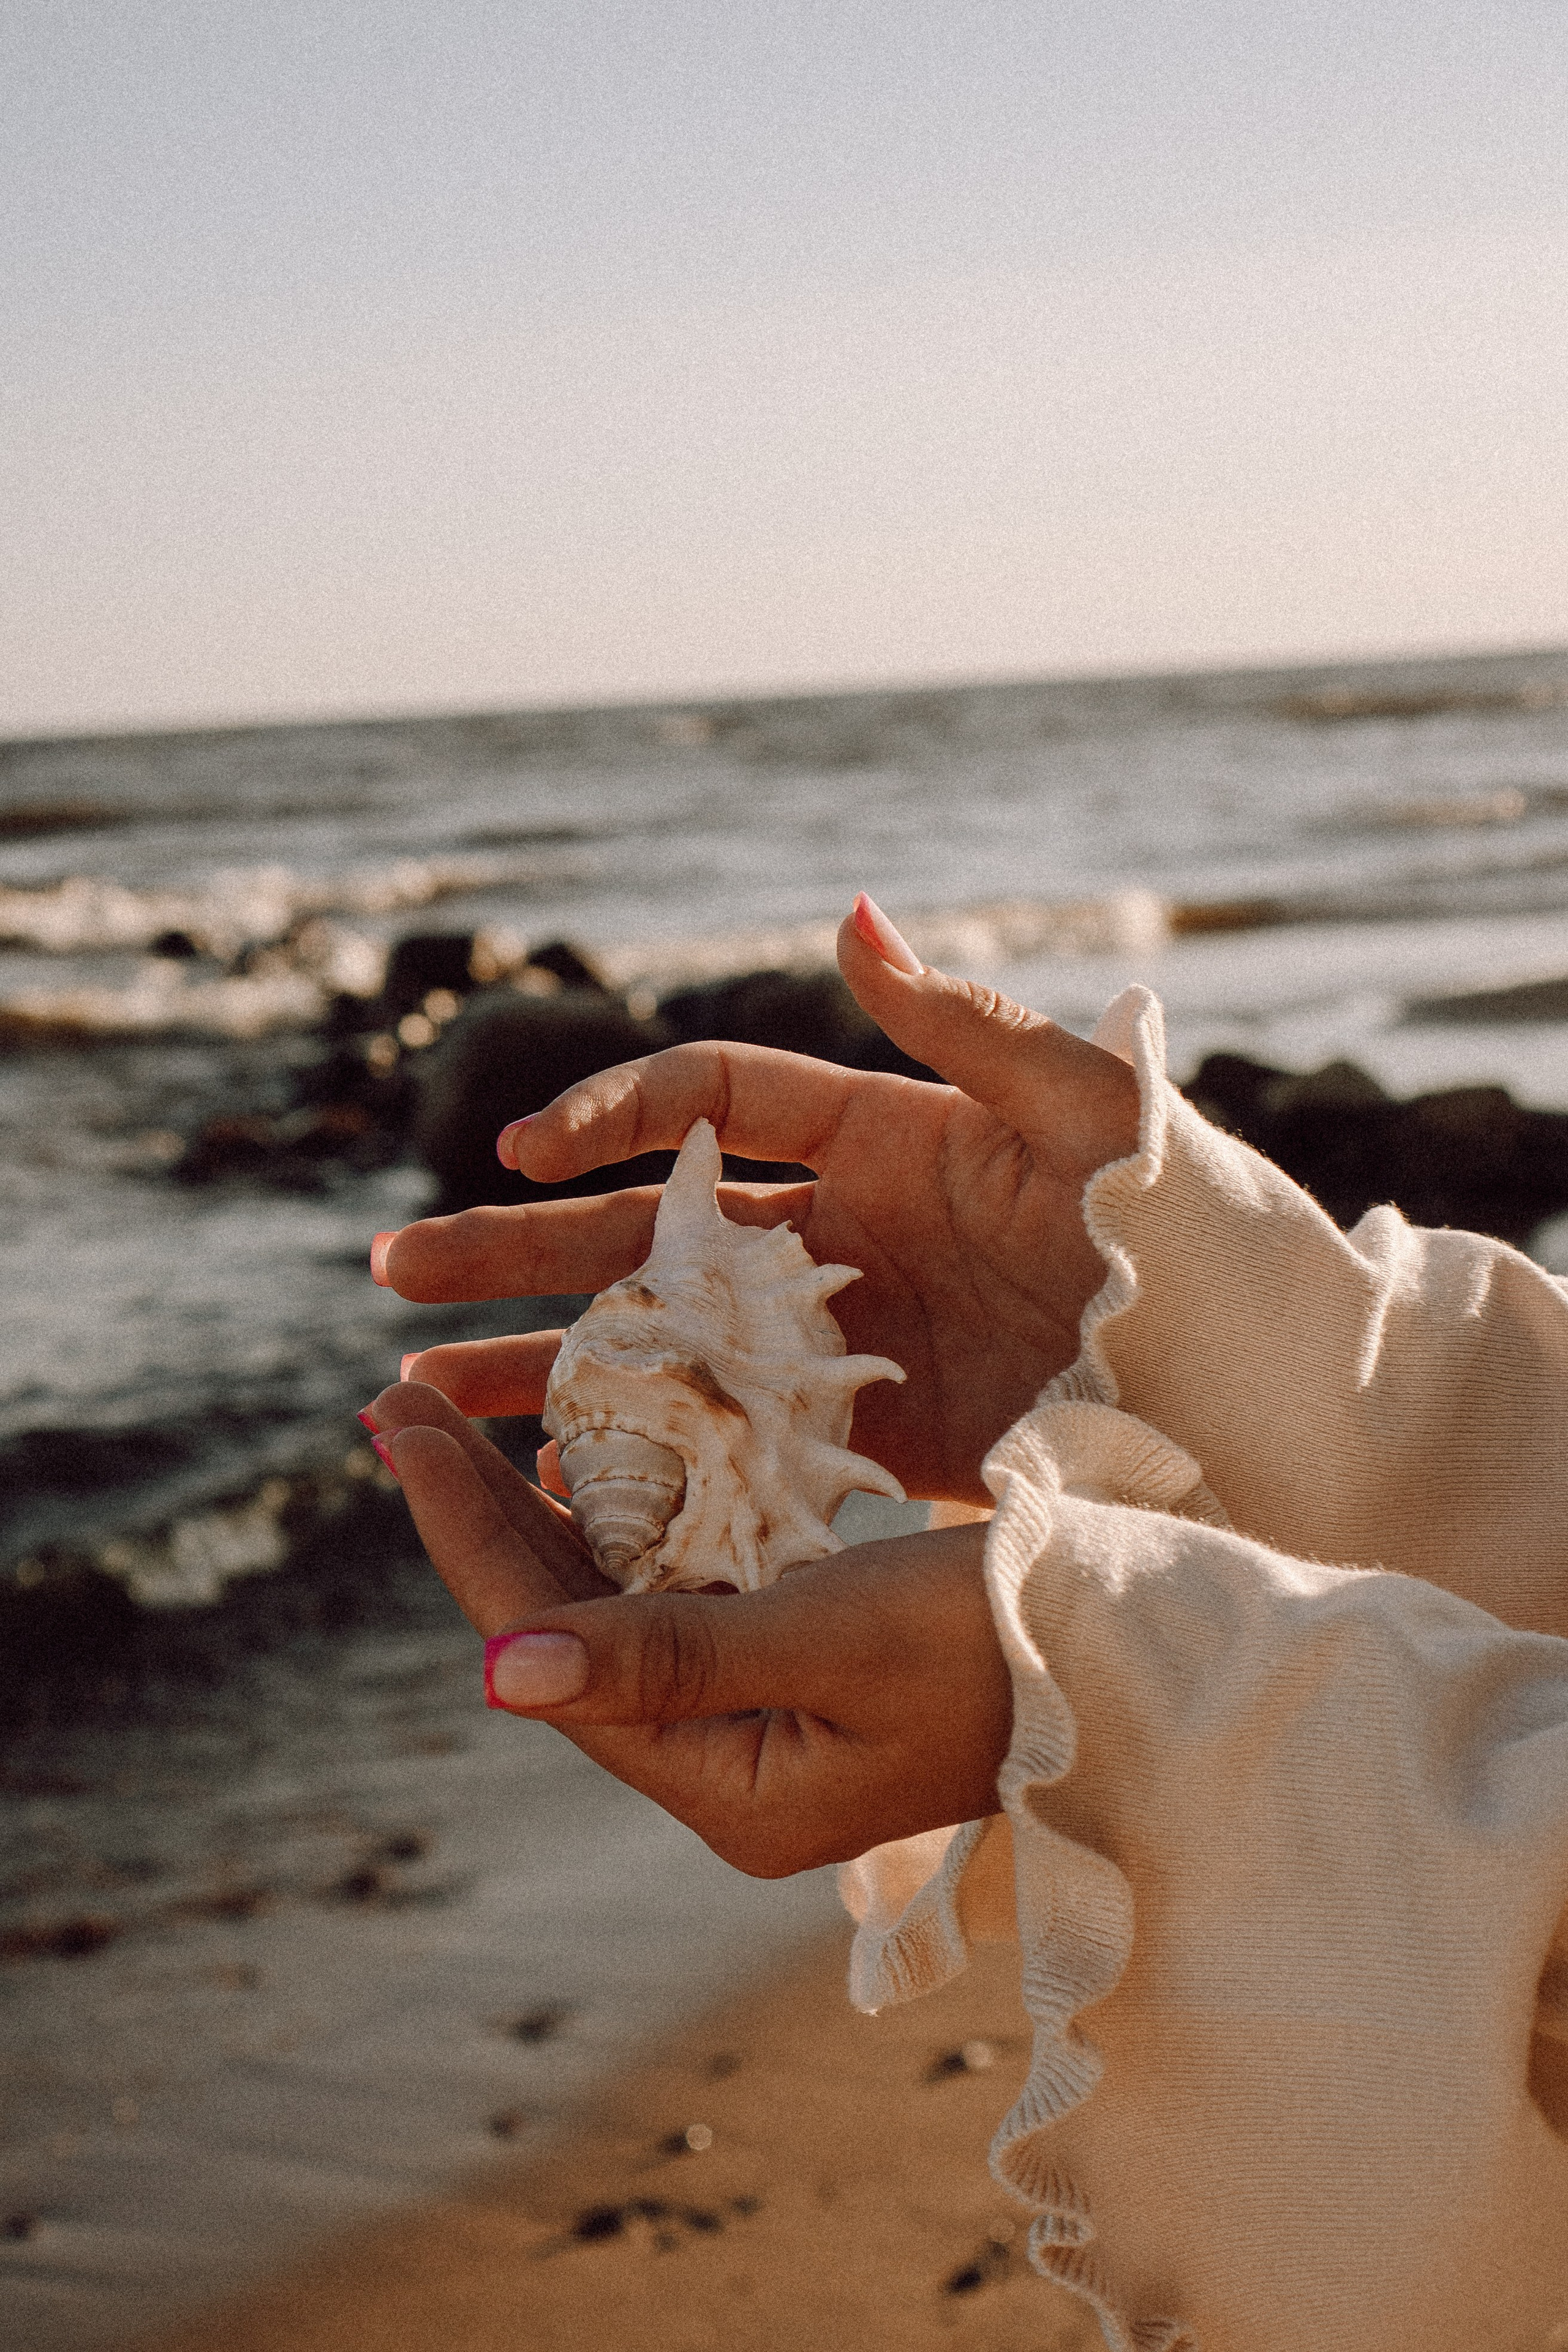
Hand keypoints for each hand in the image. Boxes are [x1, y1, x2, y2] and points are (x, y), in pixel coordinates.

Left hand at [362, 1380, 1008, 1873]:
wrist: (1140, 1651)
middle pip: (565, 1629)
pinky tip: (580, 1454)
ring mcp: (765, 1720)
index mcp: (728, 1790)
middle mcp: (730, 1767)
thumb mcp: (831, 1636)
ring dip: (539, 1513)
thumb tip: (494, 1679)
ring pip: (615, 1606)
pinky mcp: (801, 1666)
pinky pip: (680, 1592)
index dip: (466, 1533)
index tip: (394, 1426)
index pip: (551, 1651)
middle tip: (393, 1408)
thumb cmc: (1002, 1639)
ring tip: (452, 1423)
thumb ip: (666, 1656)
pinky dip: (627, 1520)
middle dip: (478, 1515)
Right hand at [377, 898, 1139, 1502]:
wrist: (1247, 1381)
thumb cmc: (1180, 1222)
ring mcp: (833, 1347)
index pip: (707, 1106)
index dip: (610, 1119)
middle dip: (516, 1249)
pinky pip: (722, 1446)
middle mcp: (833, 1240)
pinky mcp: (856, 1444)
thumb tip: (849, 918)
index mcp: (875, 1140)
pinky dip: (635, 1465)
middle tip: (394, 1272)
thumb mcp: (1083, 1108)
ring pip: (655, 1348)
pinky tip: (540, 1493)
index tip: (526, 1152)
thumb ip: (962, 1025)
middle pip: (640, 1235)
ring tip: (413, 1402)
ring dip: (538, 1364)